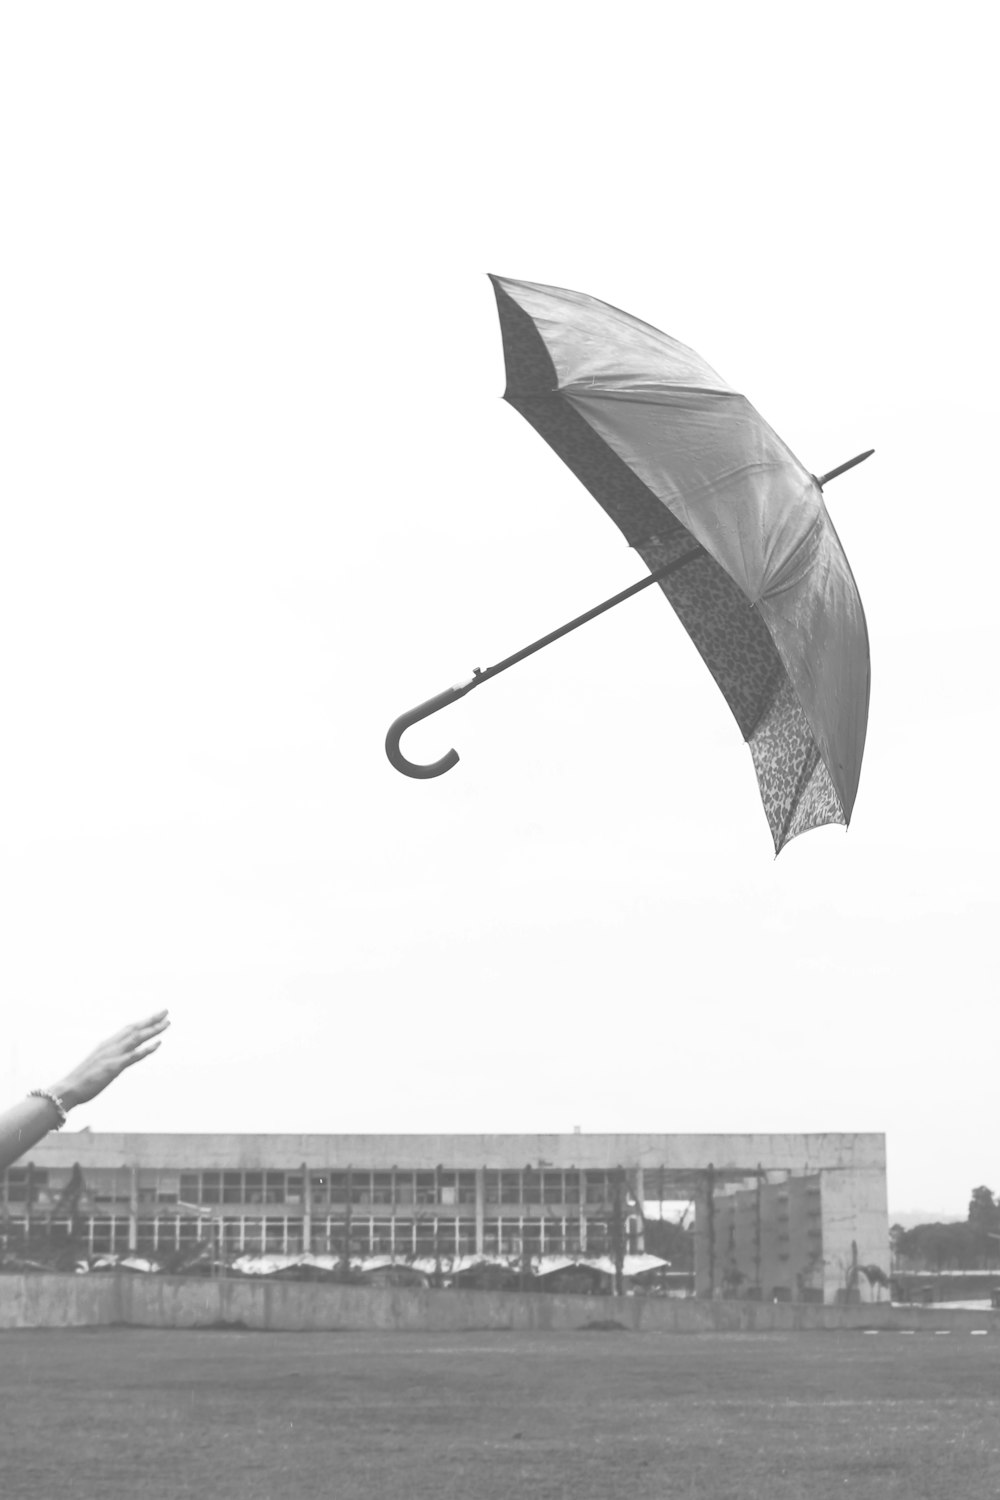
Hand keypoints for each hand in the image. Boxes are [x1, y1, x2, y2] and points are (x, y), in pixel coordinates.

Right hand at [51, 1010, 169, 1110]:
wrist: (67, 1090)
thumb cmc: (81, 1081)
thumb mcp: (97, 1065)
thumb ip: (109, 1059)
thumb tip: (119, 1060)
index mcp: (106, 1045)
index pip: (127, 1029)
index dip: (142, 1022)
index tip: (154, 1016)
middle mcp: (110, 1046)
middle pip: (134, 1029)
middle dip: (151, 1020)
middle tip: (165, 1011)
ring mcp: (112, 1055)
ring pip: (136, 1039)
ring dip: (153, 1030)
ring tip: (167, 1023)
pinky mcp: (114, 1067)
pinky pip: (133, 1056)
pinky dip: (147, 1049)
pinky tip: (158, 1044)